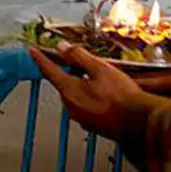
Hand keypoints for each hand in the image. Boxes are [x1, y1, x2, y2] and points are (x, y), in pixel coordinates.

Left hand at [29, 41, 164, 140]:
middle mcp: (70, 105)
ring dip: (80, 84)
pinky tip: (103, 93)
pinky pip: (83, 105)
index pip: (49, 70)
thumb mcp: (100, 68)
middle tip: (78, 61)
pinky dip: (88, 96)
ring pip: (73, 94)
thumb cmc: (121, 96)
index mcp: (69, 90)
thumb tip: (62, 48)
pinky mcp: (90, 123)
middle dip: (67, 70)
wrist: (138, 122)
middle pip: (62, 82)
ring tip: (98, 78)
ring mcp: (79, 116)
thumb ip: (78, 57)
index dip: (40, 58)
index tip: (32, 51)